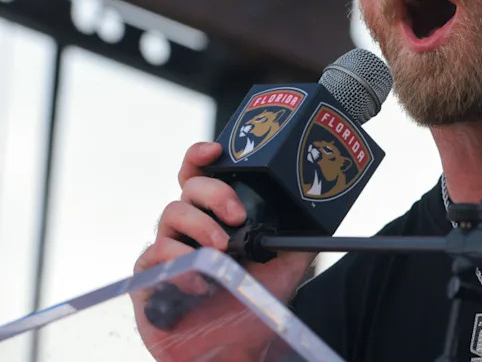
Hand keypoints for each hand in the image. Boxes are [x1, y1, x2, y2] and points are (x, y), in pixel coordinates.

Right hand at [131, 142, 316, 361]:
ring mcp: (168, 251)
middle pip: (187, 190)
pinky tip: (201, 280)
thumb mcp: (289, 264)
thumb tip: (319, 210)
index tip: (215, 151)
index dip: (200, 157)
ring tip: (222, 249)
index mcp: (215, 218)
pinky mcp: (150, 279)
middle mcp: (189, 228)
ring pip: (170, 215)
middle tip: (237, 216)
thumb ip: (299, 235)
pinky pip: (153, 256)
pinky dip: (179, 262)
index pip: (199, 177)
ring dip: (199, 226)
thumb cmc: (256, 304)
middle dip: (213, 194)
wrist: (237, 350)